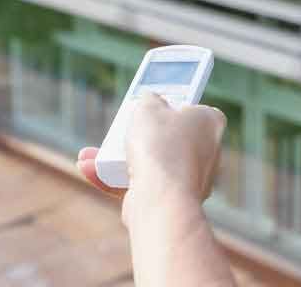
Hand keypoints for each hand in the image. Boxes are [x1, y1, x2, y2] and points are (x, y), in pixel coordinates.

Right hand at [76, 94, 225, 204]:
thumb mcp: (149, 106)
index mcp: (211, 124)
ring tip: (90, 155)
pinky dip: (116, 179)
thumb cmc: (162, 147)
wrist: (162, 197)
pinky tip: (90, 170)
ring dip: (117, 159)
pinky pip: (142, 185)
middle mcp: (207, 153)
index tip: (152, 105)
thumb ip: (149, 99)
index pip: (193, 109)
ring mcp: (191, 179)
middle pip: (167, 137)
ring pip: (150, 164)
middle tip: (118, 129)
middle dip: (136, 135)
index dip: (171, 106)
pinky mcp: (172, 200)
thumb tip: (150, 100)